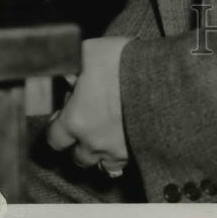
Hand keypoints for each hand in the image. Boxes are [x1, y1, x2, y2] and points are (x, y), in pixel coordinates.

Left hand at [46, 36, 130, 173]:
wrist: (163, 75)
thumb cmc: (122, 63)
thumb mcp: (89, 51)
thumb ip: (73, 64)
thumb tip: (65, 68)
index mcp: (75, 120)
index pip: (54, 139)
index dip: (57, 128)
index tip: (63, 117)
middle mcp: (93, 143)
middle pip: (78, 157)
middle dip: (80, 144)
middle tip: (89, 124)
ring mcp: (118, 151)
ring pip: (103, 166)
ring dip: (102, 154)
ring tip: (108, 137)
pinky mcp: (140, 153)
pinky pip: (127, 163)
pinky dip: (125, 154)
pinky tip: (129, 138)